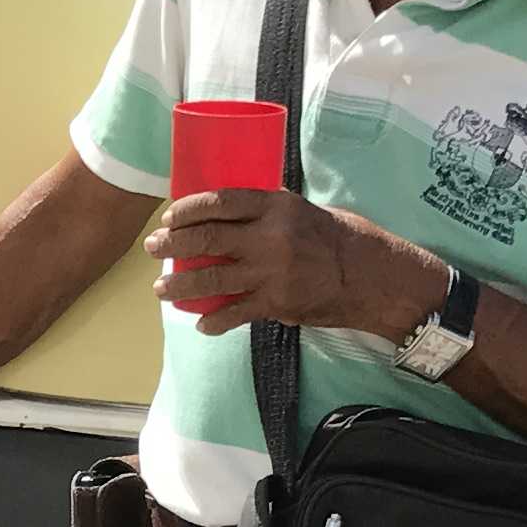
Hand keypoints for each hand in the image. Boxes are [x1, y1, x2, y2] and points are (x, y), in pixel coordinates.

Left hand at [147, 189, 443, 341]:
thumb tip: (226, 220)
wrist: (372, 276)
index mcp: (275, 205)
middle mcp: (269, 236)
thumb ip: (267, 215)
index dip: (187, 209)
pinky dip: (214, 321)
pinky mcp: (276, 302)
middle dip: (173, 245)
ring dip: (181, 286)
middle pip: (207, 239)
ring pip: (212, 278)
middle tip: (153, 248)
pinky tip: (202, 324)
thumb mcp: (301, 211)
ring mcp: (271, 271)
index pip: (219, 201)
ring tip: (162, 290)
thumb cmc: (338, 238)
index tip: (169, 216)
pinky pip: (235, 313)